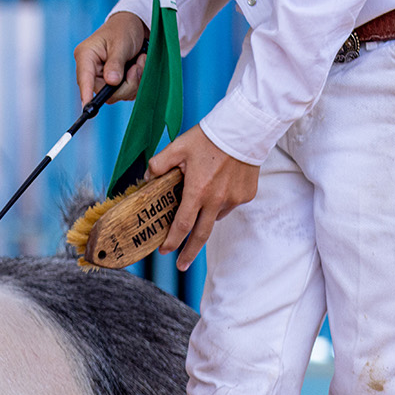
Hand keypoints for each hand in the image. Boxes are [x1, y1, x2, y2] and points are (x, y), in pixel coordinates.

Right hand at [75, 11, 148, 104]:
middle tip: (136, 67)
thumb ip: (115, 63)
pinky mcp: (114, 83)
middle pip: (104, 93)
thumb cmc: (124, 29)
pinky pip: (125, 93)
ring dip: (134, 82)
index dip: (86, 93)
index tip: (87, 107)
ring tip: (140, 61)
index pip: (84, 78)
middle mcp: (91, 70)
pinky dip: (137, 82)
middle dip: (125, 84)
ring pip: (117, 95)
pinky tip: (139, 66)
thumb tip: (111, 82)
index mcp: (86, 56)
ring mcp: (102, 78)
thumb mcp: (121, 43)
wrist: (135, 25)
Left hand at [149, 125, 259, 270]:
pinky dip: (222, 200)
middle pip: (201, 235)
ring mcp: (234, 199)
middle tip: (181, 265)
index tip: (165, 250)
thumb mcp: (178, 147)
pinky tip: (220, 184)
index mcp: (197, 191)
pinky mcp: (246, 195)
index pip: (182, 225)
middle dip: (189, 253)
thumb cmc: (210, 137)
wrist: (245, 129)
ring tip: (203, 195)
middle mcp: (217, 200)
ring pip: (216, 216)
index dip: (172, 240)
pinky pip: (230, 204)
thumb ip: (158, 165)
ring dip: (206, 214)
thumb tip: (148, 179)